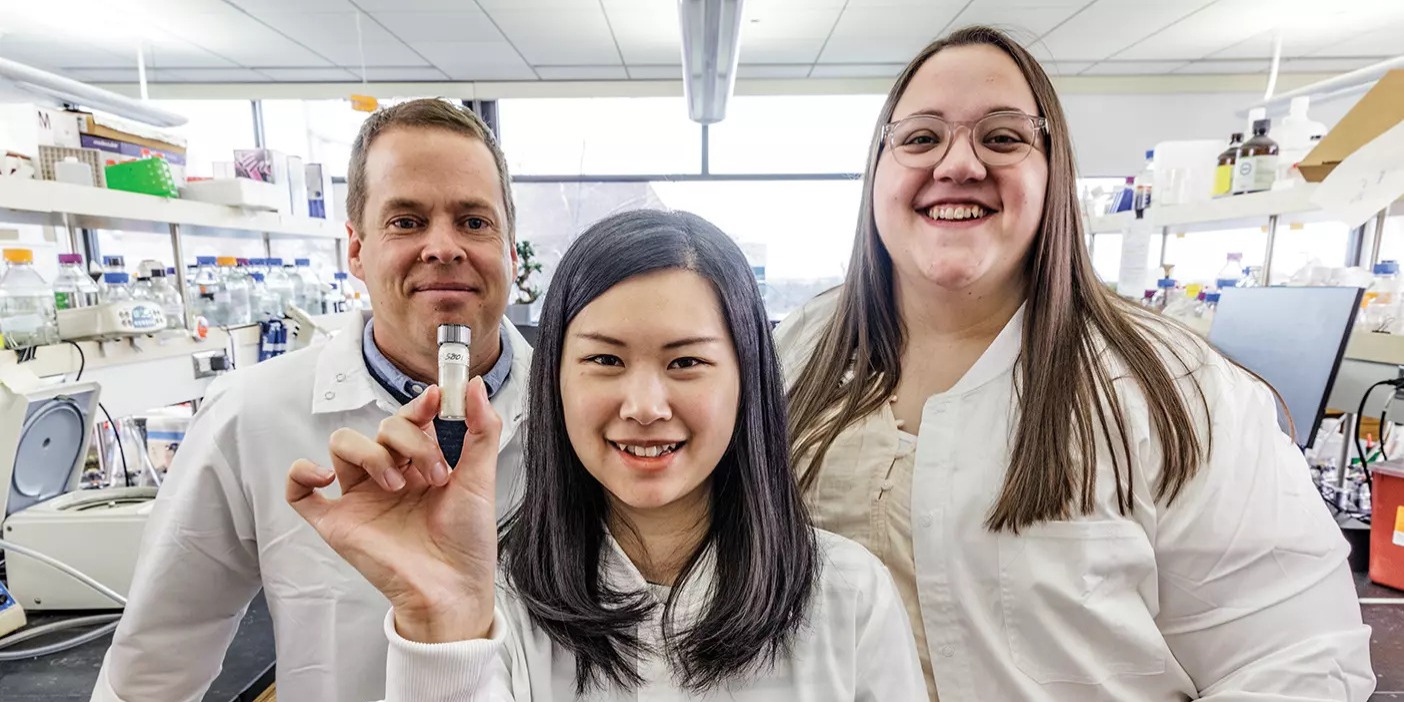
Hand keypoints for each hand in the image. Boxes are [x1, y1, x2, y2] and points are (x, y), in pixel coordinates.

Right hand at [286, 377, 500, 642]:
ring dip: (372, 454)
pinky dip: (301, 474)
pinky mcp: (337, 523)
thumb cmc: (467, 540)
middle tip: (434, 475)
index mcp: (419, 464)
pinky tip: (325, 477)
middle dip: (409, 442)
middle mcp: (387, 475)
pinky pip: (299, 493)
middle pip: (379, 429)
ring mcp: (360, 498)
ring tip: (399, 486)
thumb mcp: (480, 479)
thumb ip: (481, 431)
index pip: (407, 419)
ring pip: (343, 445)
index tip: (436, 399)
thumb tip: (475, 386)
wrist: (453, 588)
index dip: (418, 406)